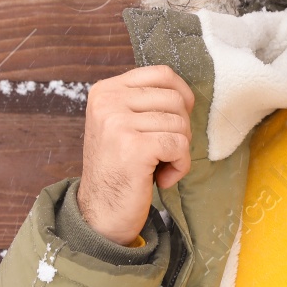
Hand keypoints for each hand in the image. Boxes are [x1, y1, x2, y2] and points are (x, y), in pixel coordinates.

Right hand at [76, 65, 195, 244]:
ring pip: (180, 124)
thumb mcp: (123, 124)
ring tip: (158, 166)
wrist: (101, 212)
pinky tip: (161, 178)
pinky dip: (180, 166)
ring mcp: (118, 123)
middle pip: (175, 99)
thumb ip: (144, 104)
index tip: (177, 119)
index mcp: (106, 91)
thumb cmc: (119, 169)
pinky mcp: (134, 147)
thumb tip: (185, 94)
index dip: (181, 96)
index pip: (161, 73)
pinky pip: (179, 146)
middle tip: (163, 152)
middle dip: (180, 128)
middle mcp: (108, 102)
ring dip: (179, 151)